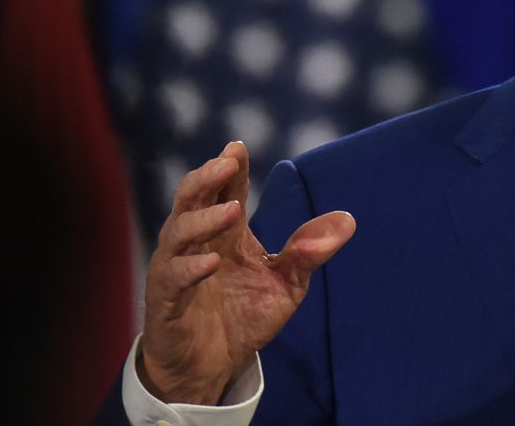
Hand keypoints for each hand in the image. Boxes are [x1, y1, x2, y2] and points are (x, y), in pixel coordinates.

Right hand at [138, 141, 355, 404]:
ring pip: (178, 231)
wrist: (213, 368)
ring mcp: (176, 269)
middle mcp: (197, 242)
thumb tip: (348, 219)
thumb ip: (309, 251)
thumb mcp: (286, 284)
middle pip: (192, 198)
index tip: (238, 147)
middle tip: (226, 162)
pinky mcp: (165, 301)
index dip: (230, 167)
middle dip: (207, 177)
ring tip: (232, 210)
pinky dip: (190, 267)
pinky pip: (171, 278)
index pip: (226, 189)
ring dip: (203, 218)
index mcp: (225, 233)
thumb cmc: (243, 317)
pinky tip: (211, 262)